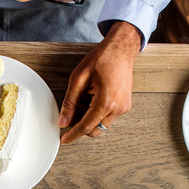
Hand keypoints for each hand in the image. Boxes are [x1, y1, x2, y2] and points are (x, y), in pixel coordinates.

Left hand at [58, 21, 139, 143]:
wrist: (121, 49)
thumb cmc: (102, 59)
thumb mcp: (79, 78)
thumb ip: (70, 102)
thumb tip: (63, 121)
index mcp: (106, 102)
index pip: (86, 127)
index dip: (72, 135)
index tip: (63, 140)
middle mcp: (118, 108)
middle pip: (94, 130)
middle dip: (81, 124)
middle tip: (74, 108)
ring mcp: (123, 108)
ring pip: (101, 124)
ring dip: (90, 117)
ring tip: (86, 96)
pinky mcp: (125, 106)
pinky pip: (108, 117)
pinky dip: (97, 112)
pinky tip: (94, 96)